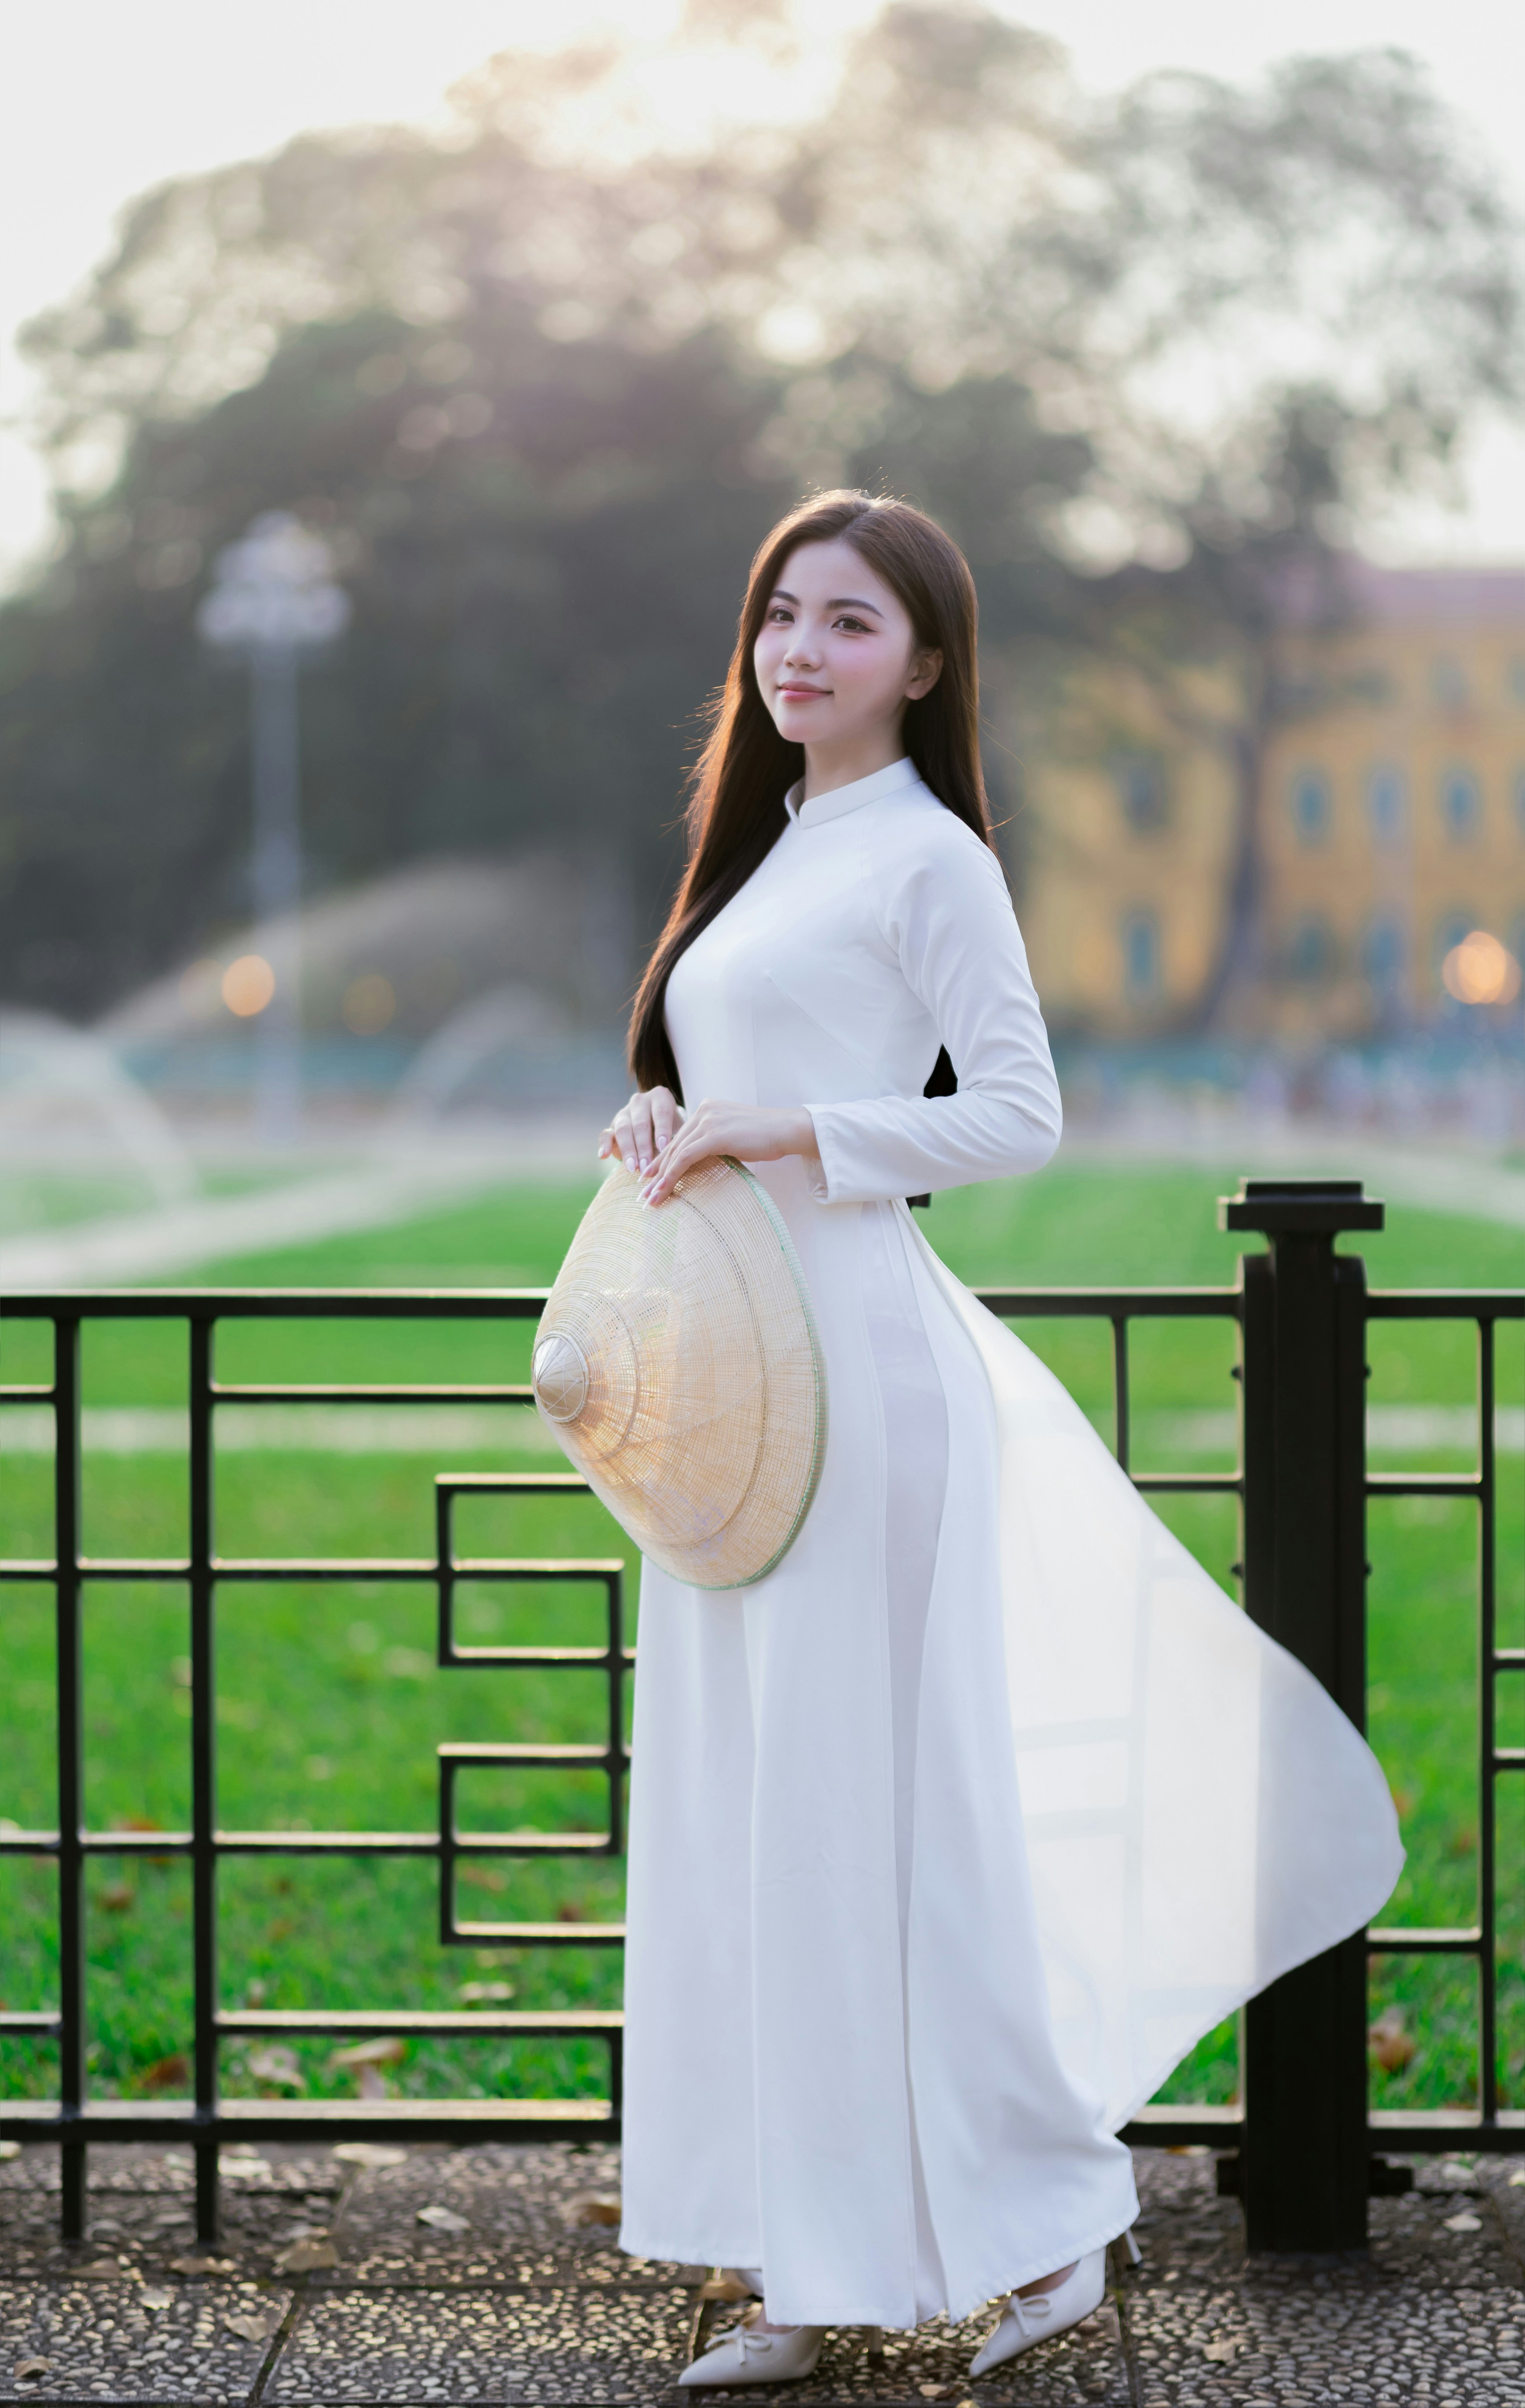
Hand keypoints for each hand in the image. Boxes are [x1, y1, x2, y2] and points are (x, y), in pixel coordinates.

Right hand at [598, 1086, 679, 1176]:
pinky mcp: (612, 1125)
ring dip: (628, 1150)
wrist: (659, 1125)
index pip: (661, 1113)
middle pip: (640, 1124)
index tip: (663, 1148)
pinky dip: (604, 1145)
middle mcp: (640, 1101)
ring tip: (633, 1168)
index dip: (662, 1130)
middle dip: (644, 1147)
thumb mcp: (680, 1128)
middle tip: (647, 1167)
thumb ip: (679, 1138)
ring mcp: (624, 1112)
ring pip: (623, 1129)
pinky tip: (604, 1155)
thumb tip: (681, 1157)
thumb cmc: (674, 1128)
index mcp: (660, 1097)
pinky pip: (606, 1134)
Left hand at [639, 1098, 818, 1206]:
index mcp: (707, 1110)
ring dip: (660, 1179)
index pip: (679, 1138)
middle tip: (643, 1194)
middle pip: (673, 1146)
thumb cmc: (766, 1138)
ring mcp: (708, 1120)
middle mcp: (703, 1111)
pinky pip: (686, 1157)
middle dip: (656, 1172)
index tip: (651, 1180)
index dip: (662, 1161)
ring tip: (650, 1199)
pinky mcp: (714, 1134)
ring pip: (676, 1153)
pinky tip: (664, 1189)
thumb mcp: (734, 1138)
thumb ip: (715, 1143)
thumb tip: (702, 1162)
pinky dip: (672, 1175)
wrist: (787, 1129)